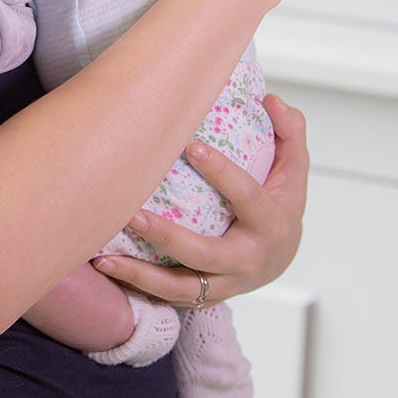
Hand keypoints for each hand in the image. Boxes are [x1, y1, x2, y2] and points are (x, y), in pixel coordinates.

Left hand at [92, 95, 308, 305]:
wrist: (278, 259)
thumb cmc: (279, 204)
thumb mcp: (293, 167)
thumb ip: (289, 130)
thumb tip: (271, 100)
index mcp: (270, 222)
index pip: (247, 197)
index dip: (222, 173)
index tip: (191, 146)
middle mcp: (248, 259)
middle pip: (206, 254)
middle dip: (168, 237)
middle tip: (133, 214)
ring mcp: (225, 283)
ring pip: (181, 287)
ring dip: (141, 274)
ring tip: (104, 257)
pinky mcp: (204, 296)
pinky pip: (169, 297)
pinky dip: (137, 286)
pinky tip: (106, 268)